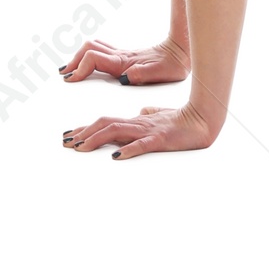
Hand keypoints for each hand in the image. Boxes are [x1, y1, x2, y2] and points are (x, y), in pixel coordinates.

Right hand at [59, 37, 189, 86]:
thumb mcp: (160, 73)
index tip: (70, 79)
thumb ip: (142, 73)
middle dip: (74, 61)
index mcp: (124, 62)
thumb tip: (126, 77)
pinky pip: (101, 52)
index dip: (79, 67)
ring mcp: (122, 56)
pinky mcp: (125, 58)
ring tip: (70, 69)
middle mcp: (120, 57)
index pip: (93, 58)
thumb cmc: (172, 65)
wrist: (181, 53)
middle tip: (64, 74)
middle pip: (88, 49)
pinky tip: (87, 66)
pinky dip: (88, 57)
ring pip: (93, 48)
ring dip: (79, 56)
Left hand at [63, 103, 215, 158]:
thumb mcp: (161, 116)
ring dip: (96, 139)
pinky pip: (141, 145)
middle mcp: (137, 123)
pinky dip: (128, 149)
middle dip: (83, 133)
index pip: (106, 122)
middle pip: (104, 124)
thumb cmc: (183, 120)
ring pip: (116, 131)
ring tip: (80, 147)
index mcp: (136, 121)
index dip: (86, 128)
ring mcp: (147, 131)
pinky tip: (116, 156)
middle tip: (66, 142)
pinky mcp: (160, 140)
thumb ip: (149, 114)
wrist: (202, 120)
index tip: (70, 135)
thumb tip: (142, 112)